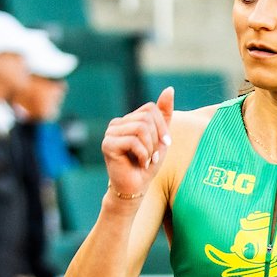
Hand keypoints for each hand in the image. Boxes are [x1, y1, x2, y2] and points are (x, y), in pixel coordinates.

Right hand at [99, 86, 175, 202]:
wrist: (135, 188)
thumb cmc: (148, 164)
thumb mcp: (160, 137)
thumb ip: (164, 114)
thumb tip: (169, 88)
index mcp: (128, 120)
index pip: (150, 109)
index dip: (162, 126)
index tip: (165, 143)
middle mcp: (117, 123)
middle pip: (146, 118)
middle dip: (156, 139)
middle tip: (153, 155)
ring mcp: (110, 133)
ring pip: (141, 129)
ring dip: (150, 148)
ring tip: (147, 160)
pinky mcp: (108, 144)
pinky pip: (133, 141)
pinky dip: (143, 154)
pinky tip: (140, 164)